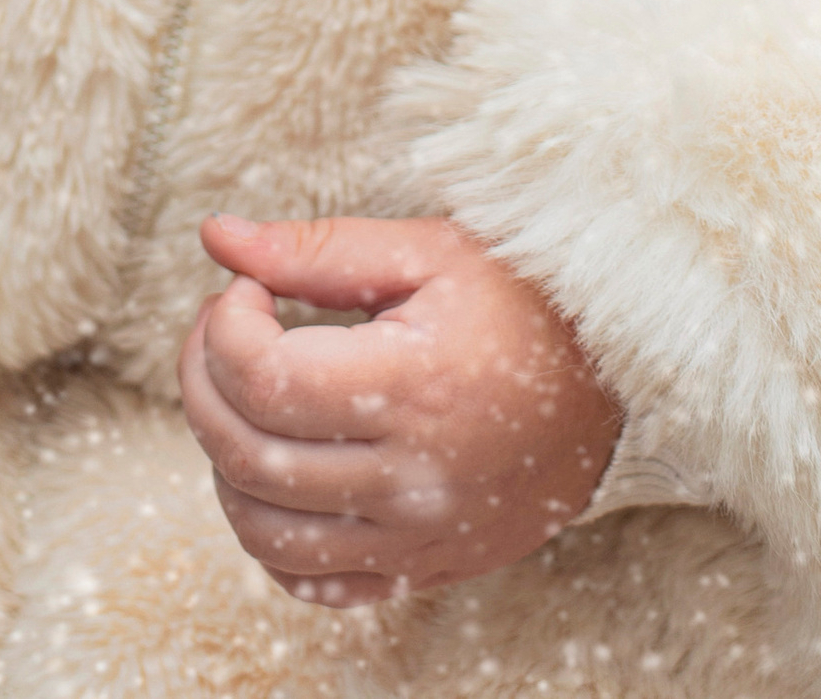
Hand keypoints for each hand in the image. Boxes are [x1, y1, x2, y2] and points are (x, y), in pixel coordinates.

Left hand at [178, 212, 620, 606]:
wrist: (618, 386)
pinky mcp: (422, 570)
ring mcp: (416, 537)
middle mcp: (412, 479)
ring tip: (245, 398)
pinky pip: (312, 583)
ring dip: (224, 462)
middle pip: (249, 457)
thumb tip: (216, 236)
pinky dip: (269, 539)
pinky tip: (276, 474)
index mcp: (414, 387)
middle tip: (222, 332)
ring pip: (266, 532)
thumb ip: (318, 249)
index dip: (225, 328)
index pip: (264, 380)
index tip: (246, 291)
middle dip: (202, 385)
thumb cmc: (524, 299)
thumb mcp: (429, 251)